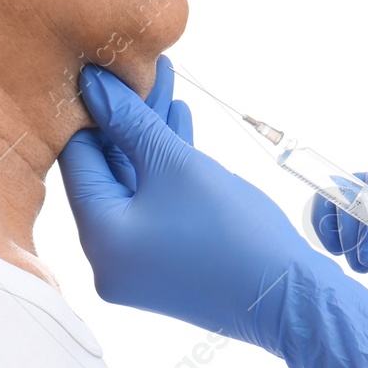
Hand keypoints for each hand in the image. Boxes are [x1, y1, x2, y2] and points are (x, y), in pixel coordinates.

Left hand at [59, 58, 367, 367]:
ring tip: (167, 84)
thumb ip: (130, 121)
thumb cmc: (232, 232)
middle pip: (106, 171)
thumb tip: (93, 85)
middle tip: (146, 70)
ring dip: (150, 138)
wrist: (289, 297)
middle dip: (129, 119)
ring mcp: (136, 265)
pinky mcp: (164, 263)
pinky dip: (164, 170)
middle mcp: (107, 259)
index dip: (94, 110)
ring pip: (133, 185)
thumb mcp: (176, 164)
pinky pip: (153, 206)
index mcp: (98, 240)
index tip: (109, 70)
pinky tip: (179, 123)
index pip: (78, 159)